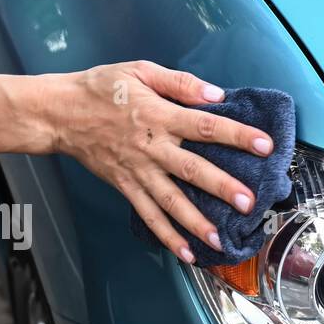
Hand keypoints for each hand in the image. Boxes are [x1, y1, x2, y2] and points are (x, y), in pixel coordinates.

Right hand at [46, 60, 272, 262]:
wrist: (59, 112)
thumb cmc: (102, 88)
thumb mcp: (140, 70)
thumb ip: (180, 83)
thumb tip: (216, 95)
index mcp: (159, 115)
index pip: (206, 126)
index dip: (237, 135)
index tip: (265, 145)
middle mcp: (152, 147)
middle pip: (192, 170)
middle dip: (222, 187)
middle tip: (249, 202)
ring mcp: (138, 171)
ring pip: (171, 201)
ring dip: (196, 222)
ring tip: (220, 241)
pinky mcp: (126, 187)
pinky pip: (149, 216)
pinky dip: (167, 237)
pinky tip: (186, 253)